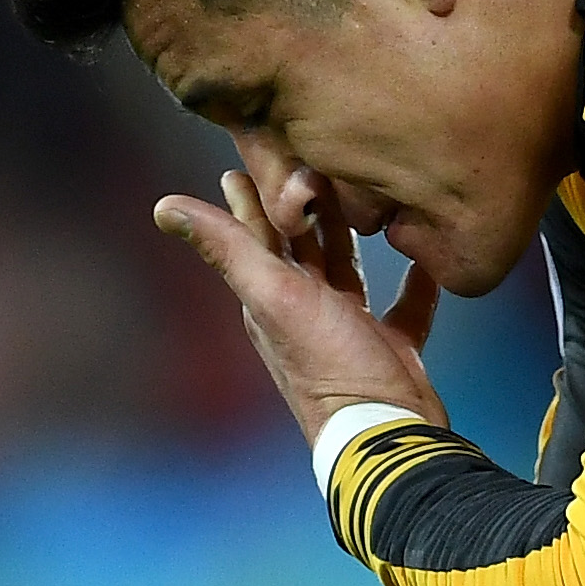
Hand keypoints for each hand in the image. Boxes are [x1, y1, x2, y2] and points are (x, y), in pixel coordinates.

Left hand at [152, 171, 447, 448]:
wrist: (385, 433)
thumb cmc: (329, 365)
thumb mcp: (274, 297)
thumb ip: (227, 248)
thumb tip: (163, 206)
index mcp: (271, 299)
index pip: (256, 233)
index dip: (251, 195)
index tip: (249, 152)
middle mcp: (304, 312)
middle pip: (300, 244)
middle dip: (300, 203)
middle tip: (303, 157)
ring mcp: (347, 330)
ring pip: (345, 267)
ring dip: (347, 233)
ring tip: (357, 192)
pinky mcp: (390, 347)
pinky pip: (404, 305)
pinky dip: (413, 280)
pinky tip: (421, 255)